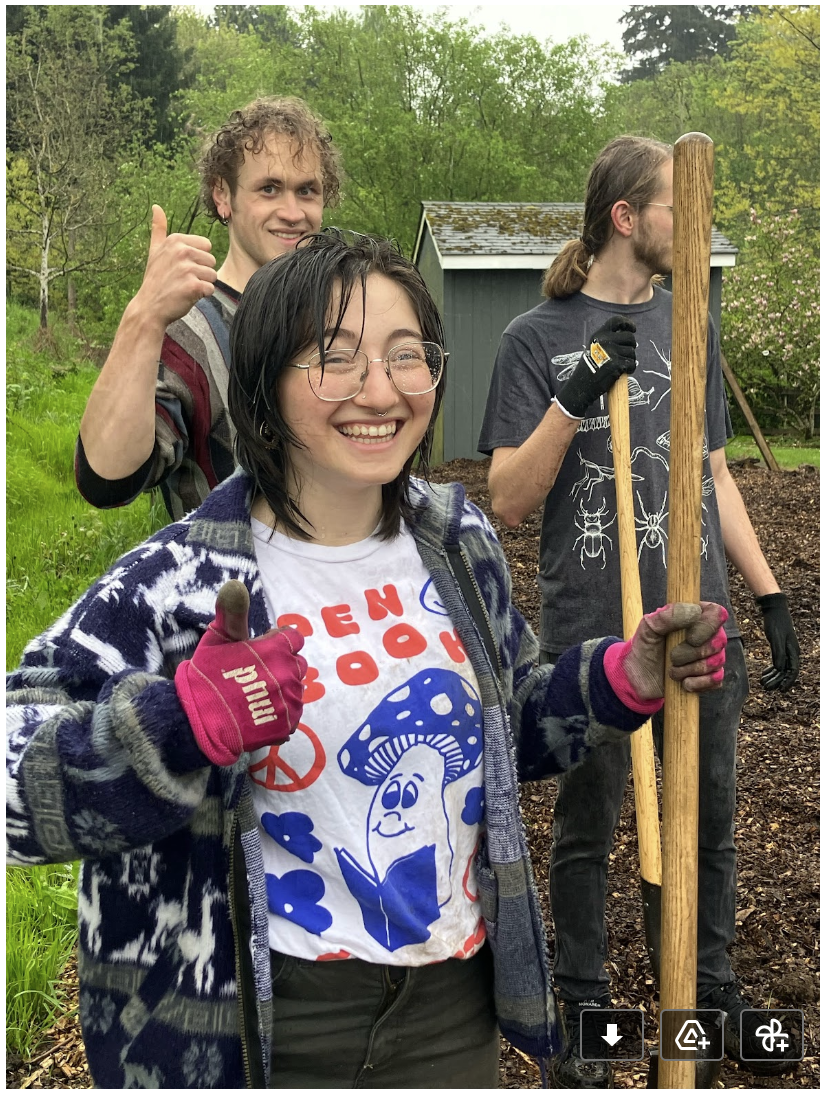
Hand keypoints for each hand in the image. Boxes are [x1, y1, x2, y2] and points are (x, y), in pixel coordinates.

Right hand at [134, 205, 216, 327]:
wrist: (149, 307)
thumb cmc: (155, 279)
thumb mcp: (154, 251)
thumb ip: (158, 229)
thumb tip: (156, 206)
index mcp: (176, 240)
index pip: (206, 246)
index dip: (197, 259)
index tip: (181, 267)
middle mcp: (181, 251)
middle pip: (211, 260)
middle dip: (201, 272)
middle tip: (182, 280)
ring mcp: (187, 268)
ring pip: (213, 275)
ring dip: (202, 284)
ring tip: (184, 287)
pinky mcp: (193, 285)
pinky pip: (210, 289)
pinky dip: (201, 295)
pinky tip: (187, 296)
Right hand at [174, 580, 306, 765]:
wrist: (199, 721)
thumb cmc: (207, 676)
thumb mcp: (217, 639)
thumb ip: (232, 612)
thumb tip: (235, 584)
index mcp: (277, 648)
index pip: (293, 638)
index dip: (277, 643)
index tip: (259, 652)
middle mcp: (290, 672)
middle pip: (297, 663)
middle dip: (281, 666)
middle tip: (254, 675)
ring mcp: (290, 699)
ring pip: (296, 688)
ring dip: (281, 689)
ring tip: (254, 695)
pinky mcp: (289, 723)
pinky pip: (293, 712)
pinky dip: (280, 712)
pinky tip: (258, 712)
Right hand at [556, 315, 637, 417]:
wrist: (581, 386)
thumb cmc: (588, 369)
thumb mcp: (593, 348)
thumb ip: (606, 340)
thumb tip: (627, 337)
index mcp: (598, 335)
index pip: (616, 321)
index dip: (627, 323)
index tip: (633, 329)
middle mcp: (605, 341)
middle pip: (630, 338)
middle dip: (631, 346)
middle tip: (626, 355)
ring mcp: (612, 352)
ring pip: (632, 352)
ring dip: (630, 360)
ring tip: (621, 366)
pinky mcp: (617, 364)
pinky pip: (632, 364)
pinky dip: (631, 369)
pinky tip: (623, 372)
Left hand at [604, 602, 728, 709]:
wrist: (639, 676)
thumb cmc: (646, 646)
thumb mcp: (649, 627)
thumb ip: (668, 615)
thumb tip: (695, 611)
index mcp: (696, 616)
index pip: (717, 613)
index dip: (707, 626)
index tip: (689, 638)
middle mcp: (708, 635)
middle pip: (719, 641)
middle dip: (691, 653)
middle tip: (671, 657)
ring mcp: (712, 656)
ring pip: (716, 662)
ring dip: (689, 669)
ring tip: (672, 670)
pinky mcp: (711, 677)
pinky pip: (716, 680)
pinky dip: (697, 683)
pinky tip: (683, 683)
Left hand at [756, 592, 799, 689]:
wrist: (774, 611)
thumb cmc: (776, 623)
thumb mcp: (776, 638)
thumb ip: (778, 653)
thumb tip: (780, 668)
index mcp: (793, 651)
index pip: (792, 671)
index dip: (787, 682)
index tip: (780, 690)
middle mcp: (792, 652)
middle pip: (786, 672)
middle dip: (776, 681)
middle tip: (766, 688)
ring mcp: (786, 650)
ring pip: (781, 668)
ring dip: (772, 676)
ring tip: (762, 682)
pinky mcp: (780, 648)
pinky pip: (777, 662)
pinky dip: (771, 669)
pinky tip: (764, 674)